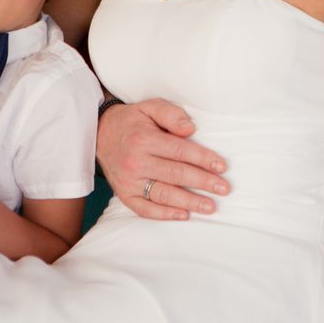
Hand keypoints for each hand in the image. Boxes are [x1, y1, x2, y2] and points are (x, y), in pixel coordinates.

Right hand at [97, 98, 228, 220]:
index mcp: (144, 139)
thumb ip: (171, 114)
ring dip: (189, 202)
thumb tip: (191, 129)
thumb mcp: (150, 107)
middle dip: (203, 182)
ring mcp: (129, 181)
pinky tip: (184, 215)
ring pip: (163, 194)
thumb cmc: (132, 121)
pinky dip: (165, 214)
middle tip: (224, 189)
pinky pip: (145, 209)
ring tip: (210, 206)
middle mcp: (135, 162)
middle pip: (175, 174)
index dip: (203, 159)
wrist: (99, 134)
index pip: (180, 151)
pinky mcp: (124, 194)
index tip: (222, 166)